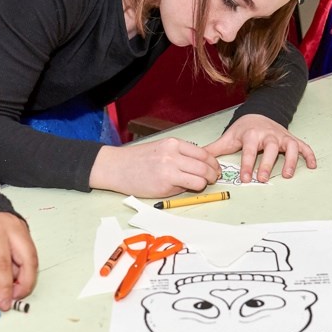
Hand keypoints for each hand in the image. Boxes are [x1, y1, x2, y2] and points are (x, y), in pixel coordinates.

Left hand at [0, 212, 37, 311]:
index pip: (3, 264)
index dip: (5, 287)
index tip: (4, 303)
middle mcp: (13, 230)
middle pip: (27, 260)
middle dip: (24, 284)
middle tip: (14, 298)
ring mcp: (23, 231)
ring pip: (33, 260)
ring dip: (26, 279)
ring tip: (12, 289)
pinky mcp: (28, 235)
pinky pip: (32, 256)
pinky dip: (26, 271)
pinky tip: (15, 277)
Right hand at [90, 138, 220, 196]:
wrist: (116, 167)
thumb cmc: (137, 160)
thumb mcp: (160, 149)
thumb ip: (179, 155)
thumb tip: (199, 165)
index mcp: (173, 143)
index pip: (203, 152)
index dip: (213, 162)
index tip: (214, 167)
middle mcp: (173, 154)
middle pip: (204, 165)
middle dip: (213, 173)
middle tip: (213, 178)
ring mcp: (170, 169)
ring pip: (200, 177)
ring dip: (205, 182)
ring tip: (203, 184)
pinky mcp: (165, 184)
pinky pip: (189, 187)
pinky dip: (193, 188)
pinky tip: (188, 188)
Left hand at [204, 114, 315, 182]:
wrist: (259, 113)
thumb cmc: (244, 128)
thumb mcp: (229, 136)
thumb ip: (215, 149)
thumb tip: (199, 159)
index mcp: (251, 134)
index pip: (249, 150)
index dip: (247, 164)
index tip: (245, 178)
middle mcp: (268, 134)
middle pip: (270, 148)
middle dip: (267, 163)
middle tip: (262, 179)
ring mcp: (282, 136)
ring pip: (290, 146)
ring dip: (290, 160)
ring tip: (287, 175)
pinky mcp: (291, 138)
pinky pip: (303, 145)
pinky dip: (309, 154)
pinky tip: (312, 166)